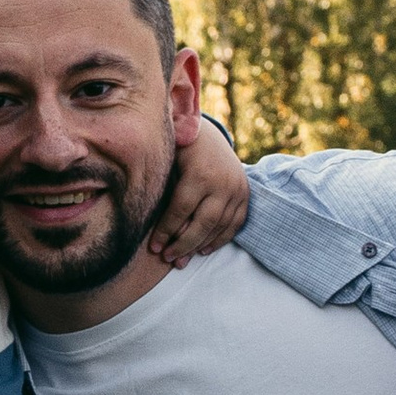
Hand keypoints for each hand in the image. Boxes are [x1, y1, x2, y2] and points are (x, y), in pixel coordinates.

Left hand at [148, 115, 250, 266]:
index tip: (154, 248)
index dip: (166, 232)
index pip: (181, 211)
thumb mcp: (167, 162)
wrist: (208, 134)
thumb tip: (150, 226)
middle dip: (184, 245)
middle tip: (168, 259)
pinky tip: (204, 249)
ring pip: (220, 226)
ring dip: (200, 246)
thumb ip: (163, 190)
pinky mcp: (245, 194)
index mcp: (200, 173)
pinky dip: (220, 239)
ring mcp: (237, 189)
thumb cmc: (179, 149)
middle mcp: (222, 182)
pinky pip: (235, 223)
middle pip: (203, 223)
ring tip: (183, 260)